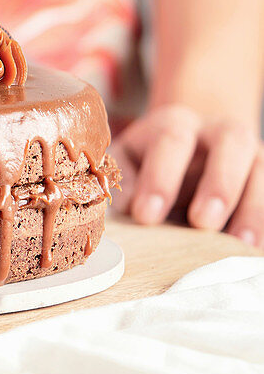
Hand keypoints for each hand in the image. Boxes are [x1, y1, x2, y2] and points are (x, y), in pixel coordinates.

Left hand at [111, 105, 263, 245]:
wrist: (192, 152)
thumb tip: (124, 206)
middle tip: (203, 222)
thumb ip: (123, 179)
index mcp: (176, 125)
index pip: (171, 140)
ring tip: (240, 243)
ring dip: (252, 207)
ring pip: (261, 169)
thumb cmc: (150, 163)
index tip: (146, 215)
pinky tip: (254, 247)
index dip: (160, 177)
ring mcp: (250, 154)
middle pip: (231, 142)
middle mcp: (219, 132)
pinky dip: (262, 221)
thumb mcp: (128, 162)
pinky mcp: (263, 176)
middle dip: (219, 182)